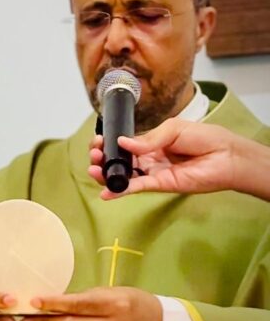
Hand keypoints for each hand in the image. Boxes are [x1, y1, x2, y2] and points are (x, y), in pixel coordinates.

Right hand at [88, 119, 265, 199]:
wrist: (227, 156)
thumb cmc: (205, 138)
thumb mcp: (174, 129)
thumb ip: (148, 138)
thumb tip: (123, 142)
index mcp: (150, 142)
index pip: (123, 144)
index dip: (108, 144)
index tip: (97, 142)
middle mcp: (148, 158)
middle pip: (118, 161)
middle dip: (102, 159)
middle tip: (94, 156)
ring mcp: (152, 173)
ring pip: (123, 175)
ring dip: (106, 174)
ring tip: (94, 169)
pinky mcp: (159, 185)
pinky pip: (136, 188)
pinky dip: (120, 190)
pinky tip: (106, 192)